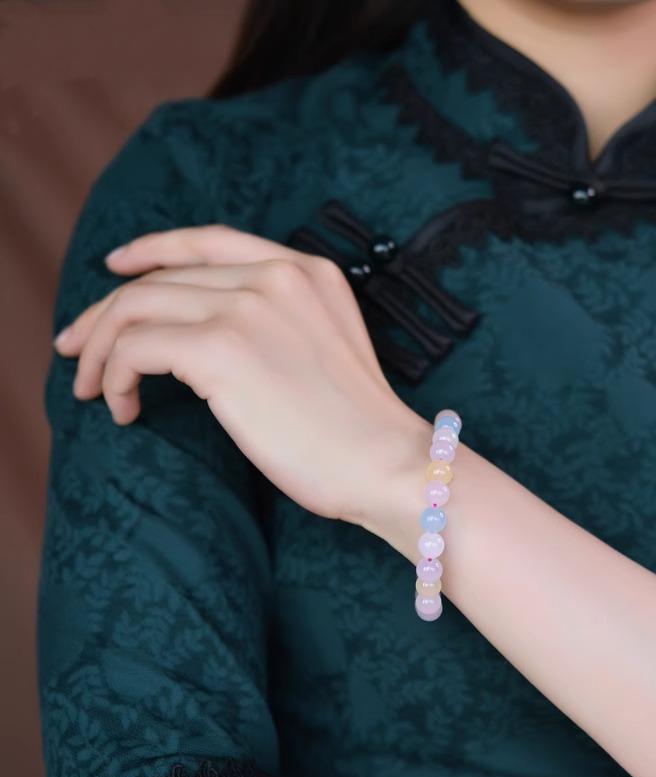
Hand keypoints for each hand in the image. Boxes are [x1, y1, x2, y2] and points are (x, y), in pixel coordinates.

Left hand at [53, 224, 429, 528]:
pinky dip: (115, 376)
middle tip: (77, 350)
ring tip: (95, 389)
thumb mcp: (323, 347)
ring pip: (136, 305)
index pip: (209, 242)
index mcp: (307, 271)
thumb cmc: (355, 426)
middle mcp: (276, 275)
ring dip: (102, 348)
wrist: (385, 462)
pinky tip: (125, 409)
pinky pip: (136, 347)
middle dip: (107, 313)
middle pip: (161, 276)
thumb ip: (276, 321)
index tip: (116, 267)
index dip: (152, 249)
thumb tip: (198, 336)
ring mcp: (248, 306)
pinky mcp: (221, 347)